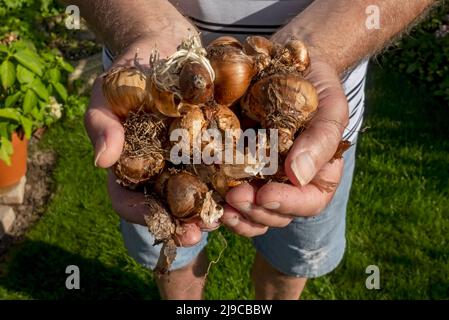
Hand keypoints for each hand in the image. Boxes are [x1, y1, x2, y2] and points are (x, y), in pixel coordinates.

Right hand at [85, 36, 217, 246]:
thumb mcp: (108, 93)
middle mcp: (160, 171)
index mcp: (131, 166)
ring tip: (228, 216)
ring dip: (213, 210)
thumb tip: (103, 161)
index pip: (128, 200)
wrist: (165, 47)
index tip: (158, 220)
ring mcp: (188, 161)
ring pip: (199, 194)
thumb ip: (102, 125)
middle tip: (201, 230)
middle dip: (184, 223)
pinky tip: (246, 186)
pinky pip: (223, 168)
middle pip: (169, 207)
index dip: (141, 214)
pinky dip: (233, 180)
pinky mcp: (213, 146)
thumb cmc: (130, 73)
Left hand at [221, 55, 348, 236]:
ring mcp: (259, 176)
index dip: (288, 204)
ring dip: (234, 214)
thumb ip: (322, 139)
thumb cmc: (316, 85)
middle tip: (234, 197)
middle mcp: (287, 181)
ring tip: (218, 206)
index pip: (308, 202)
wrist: (286, 59)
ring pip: (249, 211)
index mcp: (316, 174)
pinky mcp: (234, 165)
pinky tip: (204, 194)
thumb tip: (299, 176)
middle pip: (274, 213)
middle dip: (254, 211)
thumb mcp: (330, 105)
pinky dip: (214, 198)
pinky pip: (225, 190)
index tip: (266, 195)